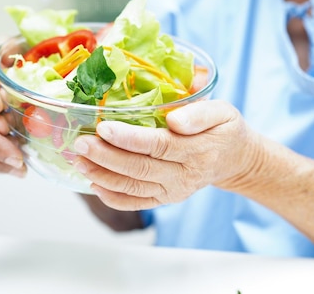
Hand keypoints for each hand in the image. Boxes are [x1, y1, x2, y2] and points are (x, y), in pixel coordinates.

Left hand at [70, 100, 257, 210]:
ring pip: (133, 186)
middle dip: (106, 157)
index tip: (104, 128)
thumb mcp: (223, 112)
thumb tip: (174, 120)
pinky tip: (93, 184)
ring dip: (102, 175)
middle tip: (81, 143)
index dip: (129, 139)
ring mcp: (173, 190)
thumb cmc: (224, 129)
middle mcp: (184, 175)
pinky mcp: (165, 199)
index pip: (158, 145)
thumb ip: (200, 113)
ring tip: (79, 161)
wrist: (234, 159)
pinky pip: (136, 203)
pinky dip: (112, 197)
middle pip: (139, 168)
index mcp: (198, 150)